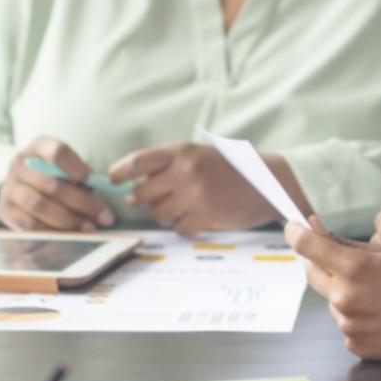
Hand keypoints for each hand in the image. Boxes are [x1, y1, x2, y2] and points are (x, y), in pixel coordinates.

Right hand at [0, 136, 115, 231]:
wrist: (19, 184)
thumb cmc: (53, 173)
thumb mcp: (67, 166)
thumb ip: (81, 177)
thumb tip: (96, 196)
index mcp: (39, 146)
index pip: (57, 151)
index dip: (75, 166)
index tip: (89, 179)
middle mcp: (20, 164)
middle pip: (51, 184)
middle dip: (81, 203)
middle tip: (103, 216)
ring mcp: (10, 187)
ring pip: (40, 206)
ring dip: (68, 220)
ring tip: (88, 227)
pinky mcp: (6, 209)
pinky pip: (29, 224)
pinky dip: (52, 231)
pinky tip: (69, 234)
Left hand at [108, 142, 309, 235]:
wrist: (267, 180)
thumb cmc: (230, 167)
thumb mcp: (198, 155)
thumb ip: (167, 168)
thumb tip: (130, 192)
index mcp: (182, 151)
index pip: (137, 161)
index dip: (118, 173)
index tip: (112, 180)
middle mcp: (186, 171)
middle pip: (142, 193)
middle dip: (144, 200)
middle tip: (157, 198)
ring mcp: (196, 195)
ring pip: (159, 214)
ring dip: (166, 215)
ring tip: (183, 207)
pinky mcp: (207, 215)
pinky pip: (179, 228)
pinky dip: (184, 227)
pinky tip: (196, 218)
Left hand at [287, 217, 380, 374]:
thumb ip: (348, 243)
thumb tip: (314, 229)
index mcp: (354, 267)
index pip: (307, 245)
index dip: (296, 232)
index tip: (292, 226)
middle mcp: (345, 297)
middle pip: (311, 273)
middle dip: (318, 260)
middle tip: (335, 254)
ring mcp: (348, 324)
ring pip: (332, 299)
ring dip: (344, 290)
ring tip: (380, 292)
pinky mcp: (355, 344)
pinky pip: (346, 322)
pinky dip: (357, 314)